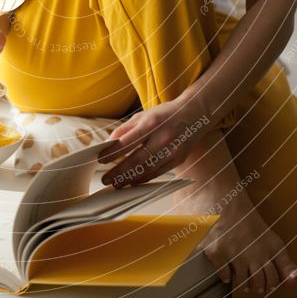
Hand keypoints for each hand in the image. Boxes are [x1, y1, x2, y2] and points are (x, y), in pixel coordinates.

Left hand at [98, 94, 214, 186]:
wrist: (195, 113)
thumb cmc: (166, 114)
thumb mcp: (143, 115)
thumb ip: (125, 129)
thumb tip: (109, 143)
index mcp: (151, 123)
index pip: (127, 141)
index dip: (112, 153)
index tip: (100, 159)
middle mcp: (162, 137)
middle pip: (136, 160)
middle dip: (119, 172)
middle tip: (106, 179)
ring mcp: (172, 150)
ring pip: (147, 170)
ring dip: (130, 179)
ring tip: (117, 183)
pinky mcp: (179, 159)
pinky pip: (158, 173)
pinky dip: (145, 179)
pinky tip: (134, 182)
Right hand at [201, 190, 296, 293]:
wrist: (224, 197)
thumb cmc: (248, 219)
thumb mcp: (272, 239)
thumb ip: (286, 263)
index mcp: (270, 247)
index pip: (275, 278)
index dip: (272, 284)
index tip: (268, 285)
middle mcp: (254, 252)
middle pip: (260, 283)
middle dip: (258, 287)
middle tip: (254, 286)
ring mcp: (235, 253)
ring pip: (243, 282)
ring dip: (243, 284)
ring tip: (243, 282)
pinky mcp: (217, 252)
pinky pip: (224, 275)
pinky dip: (226, 276)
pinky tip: (227, 271)